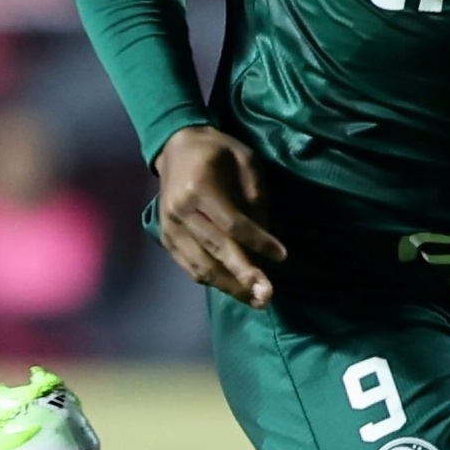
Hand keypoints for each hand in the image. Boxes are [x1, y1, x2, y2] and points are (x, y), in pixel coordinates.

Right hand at [156, 125, 286, 306]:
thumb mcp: (246, 160)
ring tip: (257, 300)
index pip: (232, 223)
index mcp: (198, 187)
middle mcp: (179, 211)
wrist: (175, 148)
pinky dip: (214, 281)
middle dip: (244, 275)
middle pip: (215, 250)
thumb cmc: (217, 152)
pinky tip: (236, 290)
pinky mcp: (166, 240)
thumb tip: (270, 235)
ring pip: (201, 266)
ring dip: (231, 287)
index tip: (283, 256)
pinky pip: (191, 268)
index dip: (258, 241)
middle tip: (268, 295)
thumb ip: (257, 195)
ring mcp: (169, 228)